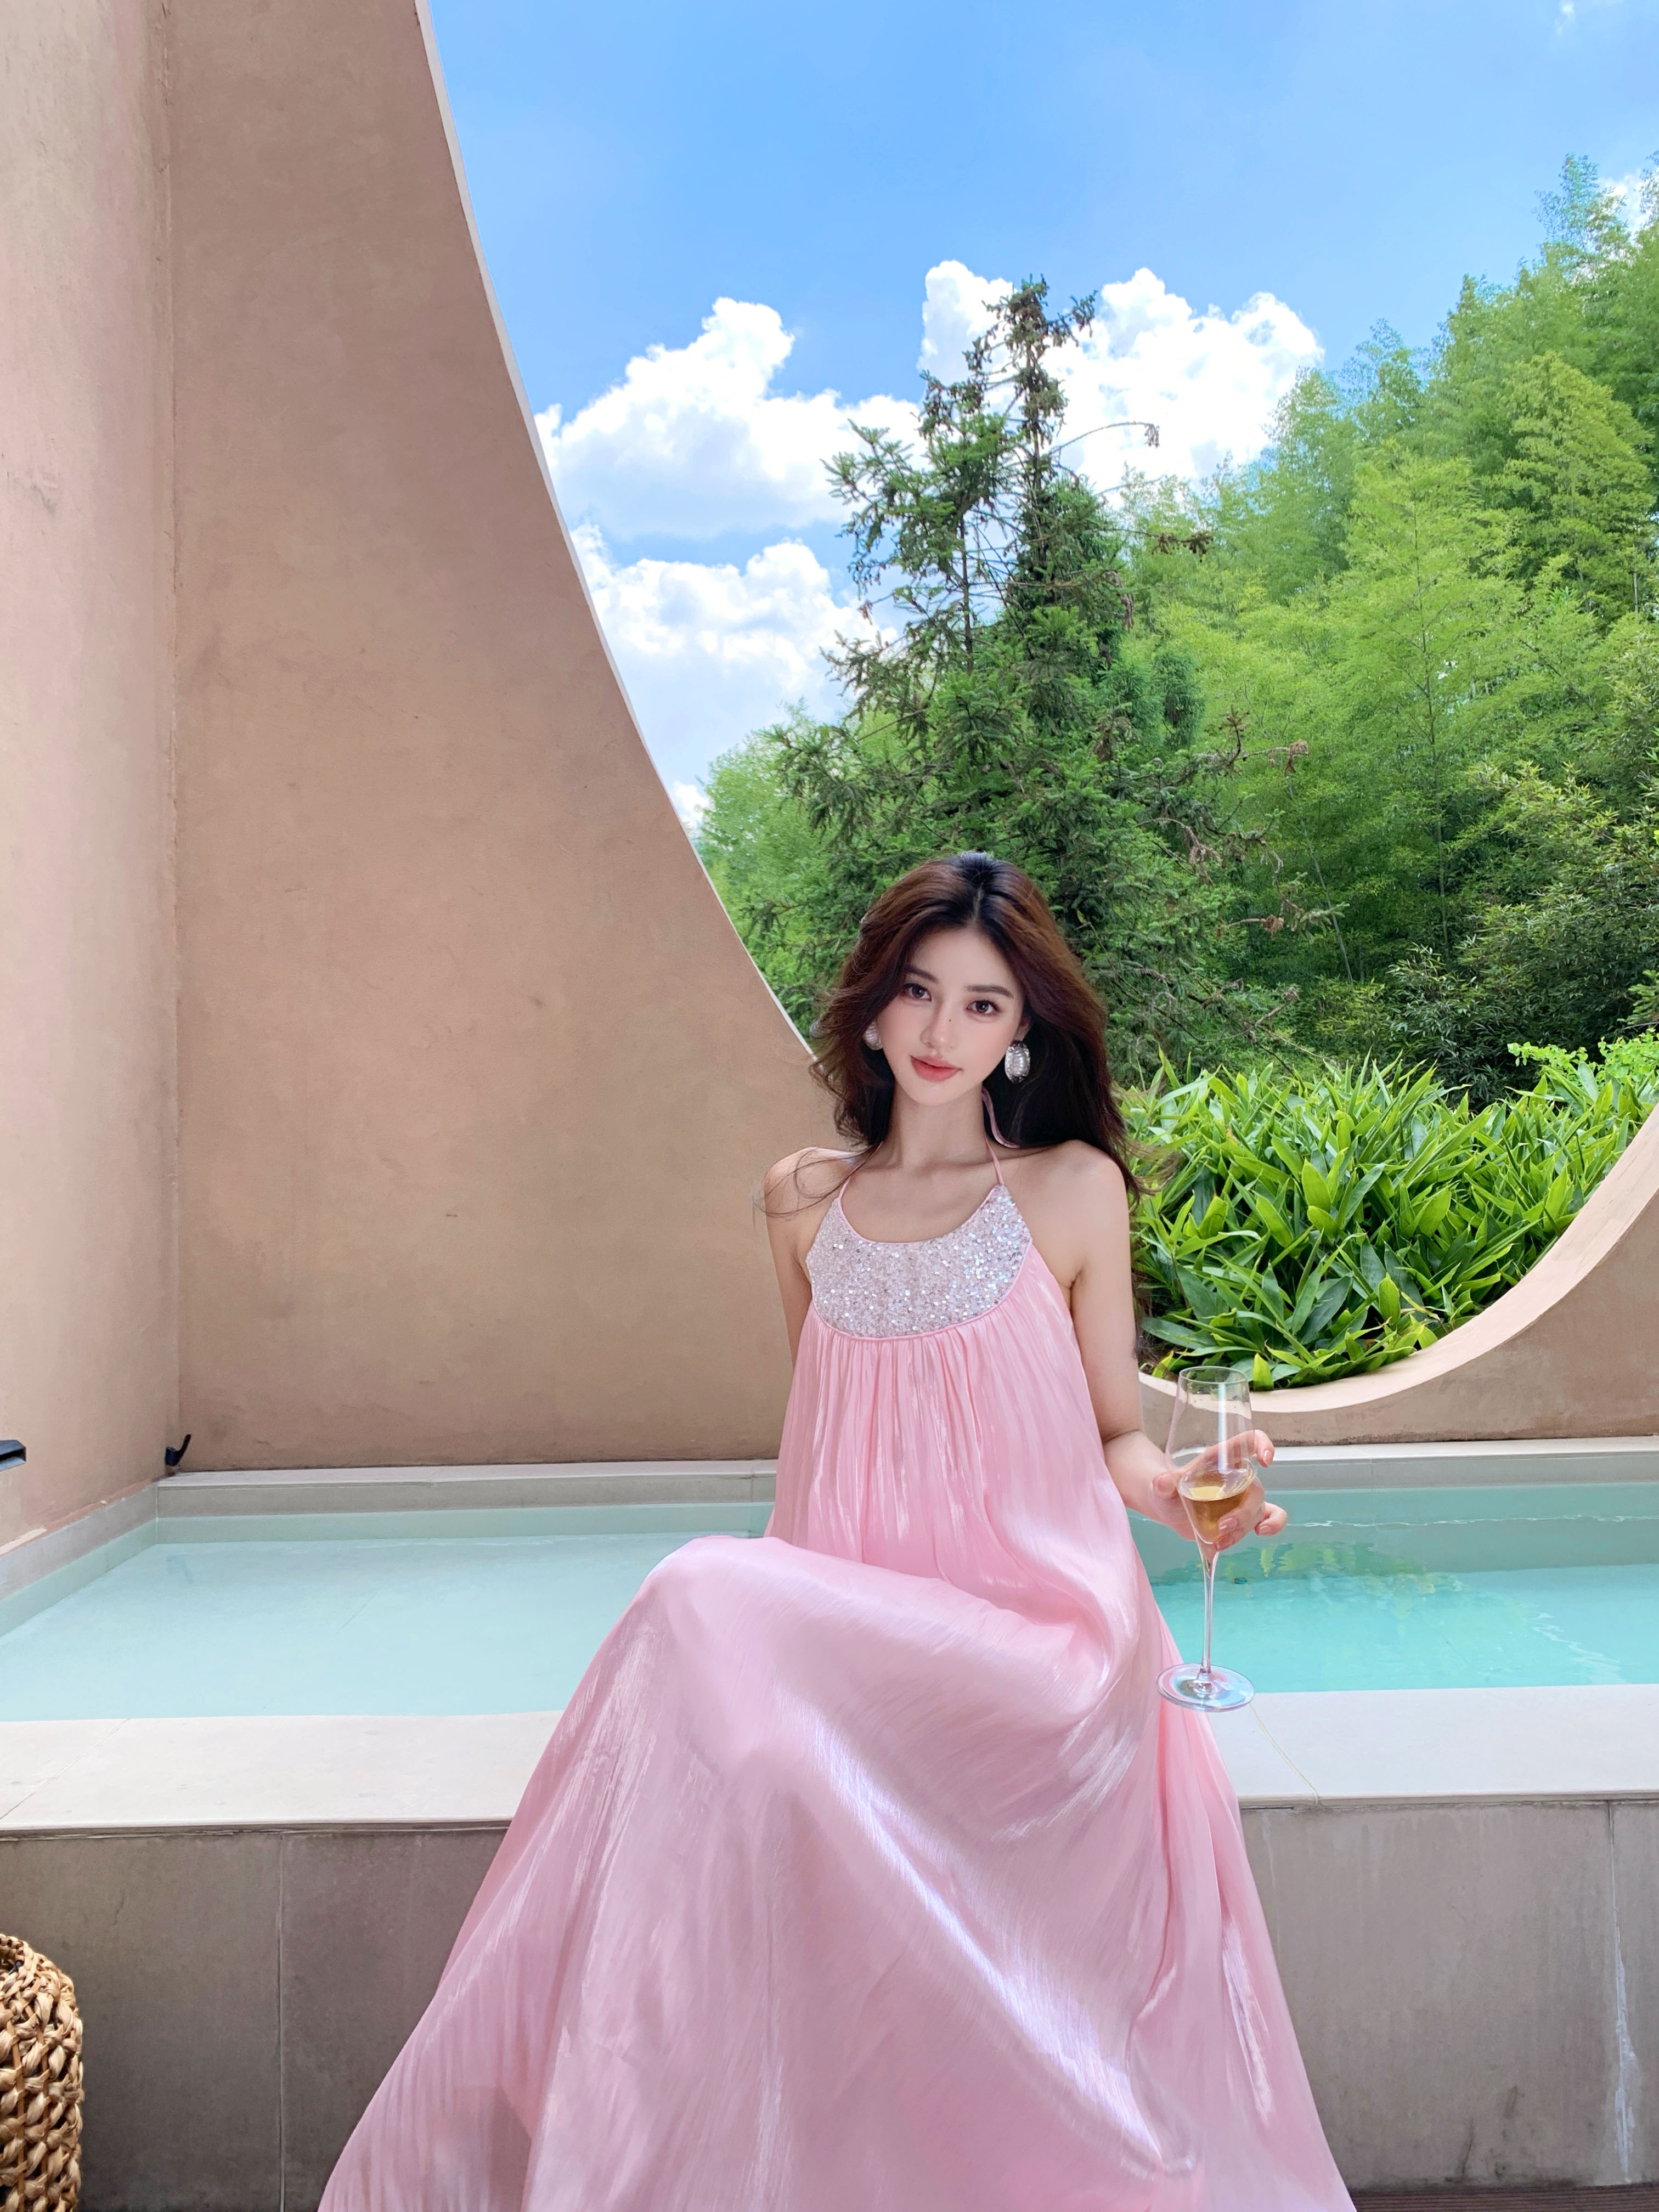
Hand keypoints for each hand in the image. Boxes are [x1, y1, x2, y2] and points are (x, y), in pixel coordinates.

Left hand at [1151, 1429, 1287, 1550]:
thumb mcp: (1161, 1487)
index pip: (1248, 1441)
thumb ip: (1162, 1484)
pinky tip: (1260, 1533)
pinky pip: (1271, 1516)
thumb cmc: (1168, 1491)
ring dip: (1243, 1528)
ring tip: (1220, 1542)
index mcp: (1220, 1459)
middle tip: (1222, 1527)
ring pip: (1258, 1509)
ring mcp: (1243, 1496)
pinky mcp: (1245, 1515)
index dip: (1262, 1444)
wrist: (1169, 1510)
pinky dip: (1272, 1525)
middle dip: (1243, 1512)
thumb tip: (1163, 1481)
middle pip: (1256, 1489)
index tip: (1265, 1461)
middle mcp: (1236, 1475)